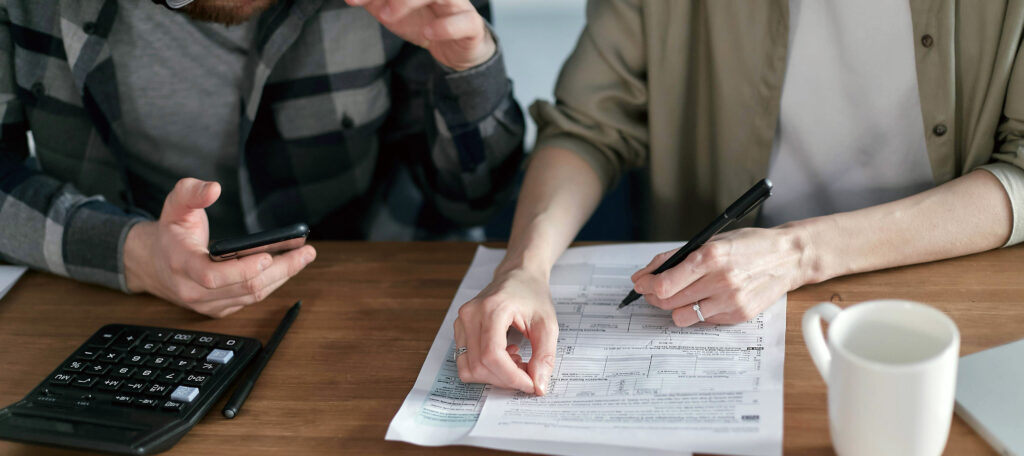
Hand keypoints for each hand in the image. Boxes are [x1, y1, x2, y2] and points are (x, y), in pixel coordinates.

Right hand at [124, 178, 316, 317]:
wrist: (154, 264)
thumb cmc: (171, 232)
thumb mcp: (174, 205)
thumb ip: (191, 192)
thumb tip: (213, 188)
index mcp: (181, 264)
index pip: (212, 276)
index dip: (242, 269)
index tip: (268, 255)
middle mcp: (193, 289)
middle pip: (244, 287)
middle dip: (280, 270)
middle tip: (306, 252)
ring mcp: (207, 303)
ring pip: (252, 296)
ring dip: (283, 276)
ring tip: (304, 256)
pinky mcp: (219, 308)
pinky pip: (251, 299)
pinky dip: (273, 283)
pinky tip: (288, 266)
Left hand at [345, 0, 495, 70]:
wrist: (455, 49)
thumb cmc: (424, 22)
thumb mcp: (390, 9)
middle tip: (368, 4)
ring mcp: (458, 3)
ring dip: (409, 1)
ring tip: (387, 16)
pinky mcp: (471, 25)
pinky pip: (464, 21)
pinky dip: (445, 26)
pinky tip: (428, 33)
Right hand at [454, 266, 557, 394]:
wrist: (519, 275)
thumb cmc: (532, 295)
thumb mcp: (548, 324)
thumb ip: (544, 356)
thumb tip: (538, 387)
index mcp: (492, 308)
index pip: (492, 356)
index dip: (512, 377)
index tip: (531, 384)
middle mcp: (470, 314)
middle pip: (479, 365)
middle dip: (506, 379)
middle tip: (527, 373)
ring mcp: (461, 322)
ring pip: (468, 368)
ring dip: (494, 376)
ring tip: (515, 361)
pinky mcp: (459, 329)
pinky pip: (465, 361)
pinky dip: (485, 369)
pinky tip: (504, 356)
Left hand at [631, 227, 809, 325]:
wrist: (788, 258)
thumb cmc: (748, 245)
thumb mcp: (711, 240)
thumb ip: (677, 257)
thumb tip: (646, 274)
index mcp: (710, 256)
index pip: (665, 284)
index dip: (646, 286)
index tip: (640, 283)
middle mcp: (721, 281)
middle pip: (668, 302)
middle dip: (654, 297)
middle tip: (653, 291)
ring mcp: (731, 301)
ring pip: (682, 317)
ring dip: (674, 307)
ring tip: (680, 296)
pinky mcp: (739, 316)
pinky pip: (704, 321)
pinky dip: (698, 311)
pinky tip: (705, 299)